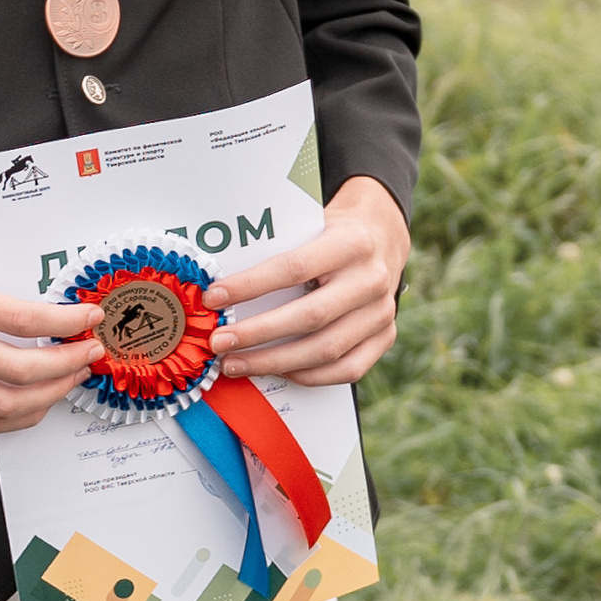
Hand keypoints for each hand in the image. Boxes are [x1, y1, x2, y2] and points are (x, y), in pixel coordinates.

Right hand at [0, 218, 96, 435]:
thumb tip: (55, 306)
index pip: (23, 318)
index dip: (66, 322)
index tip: (90, 318)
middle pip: (20, 369)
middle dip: (67, 364)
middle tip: (88, 353)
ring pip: (5, 404)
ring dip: (49, 395)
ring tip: (70, 378)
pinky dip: (18, 415)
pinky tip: (38, 400)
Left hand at [212, 177, 409, 388]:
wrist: (383, 237)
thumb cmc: (331, 233)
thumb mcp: (309, 225)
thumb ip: (276, 249)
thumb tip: (222, 286)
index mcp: (350, 243)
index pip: (293, 268)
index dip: (250, 286)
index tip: (214, 298)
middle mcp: (371, 279)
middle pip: (310, 316)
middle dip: (256, 334)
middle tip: (219, 342)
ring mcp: (382, 312)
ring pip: (326, 349)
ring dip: (274, 362)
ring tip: (235, 363)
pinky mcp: (387, 336)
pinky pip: (347, 369)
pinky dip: (308, 375)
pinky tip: (277, 371)